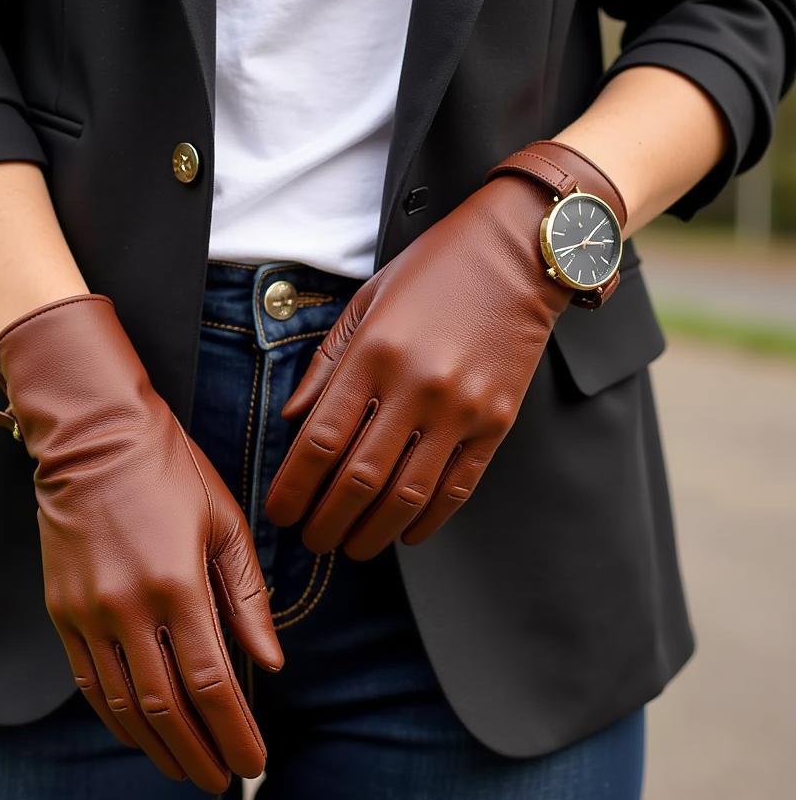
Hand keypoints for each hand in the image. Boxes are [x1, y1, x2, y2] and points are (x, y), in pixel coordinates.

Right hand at [0, 294, 282, 792]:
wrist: (92, 435)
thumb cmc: (170, 470)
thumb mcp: (225, 522)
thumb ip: (248, 596)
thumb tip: (271, 661)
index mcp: (179, 584)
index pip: (212, 684)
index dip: (236, 733)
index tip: (256, 762)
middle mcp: (128, 608)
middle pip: (167, 709)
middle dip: (200, 754)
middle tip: (225, 781)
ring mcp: (88, 613)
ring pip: (123, 706)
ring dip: (157, 748)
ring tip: (187, 770)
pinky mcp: (62, 611)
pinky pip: (89, 683)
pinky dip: (117, 718)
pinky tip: (139, 734)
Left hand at [264, 175, 572, 559]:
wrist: (518, 252)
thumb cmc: (434, 271)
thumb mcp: (366, 301)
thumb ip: (326, 363)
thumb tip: (294, 421)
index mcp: (374, 353)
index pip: (320, 441)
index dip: (294, 488)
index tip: (280, 512)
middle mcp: (416, 386)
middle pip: (358, 479)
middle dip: (326, 522)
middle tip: (310, 541)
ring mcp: (461, 409)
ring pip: (407, 496)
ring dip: (371, 533)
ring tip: (351, 547)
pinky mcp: (497, 423)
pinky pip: (457, 488)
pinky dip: (427, 521)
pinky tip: (404, 533)